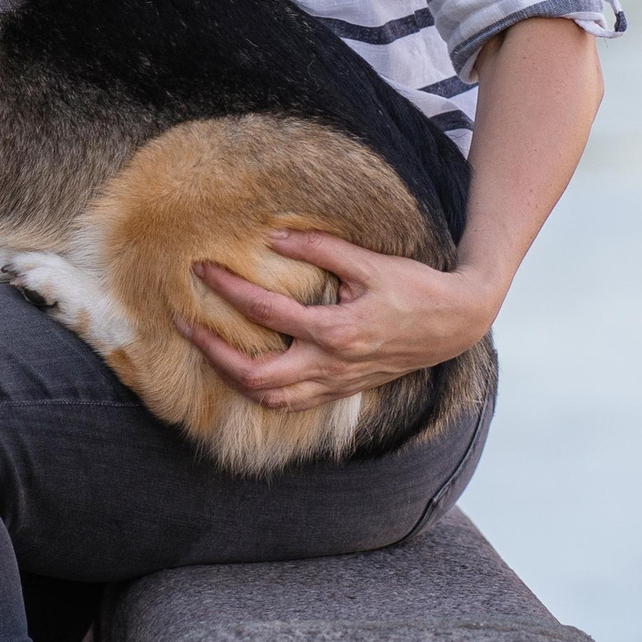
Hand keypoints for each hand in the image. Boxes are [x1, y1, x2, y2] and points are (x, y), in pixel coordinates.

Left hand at [181, 230, 502, 412]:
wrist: (456, 323)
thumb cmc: (416, 288)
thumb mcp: (369, 261)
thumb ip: (318, 250)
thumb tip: (272, 238)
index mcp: (335, 332)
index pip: (265, 312)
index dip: (227, 289)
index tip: (201, 269)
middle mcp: (331, 365)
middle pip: (255, 375)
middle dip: (213, 352)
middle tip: (185, 324)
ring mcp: (337, 383)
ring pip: (270, 398)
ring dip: (233, 378)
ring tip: (207, 350)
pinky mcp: (343, 389)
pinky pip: (292, 403)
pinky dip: (263, 392)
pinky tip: (247, 373)